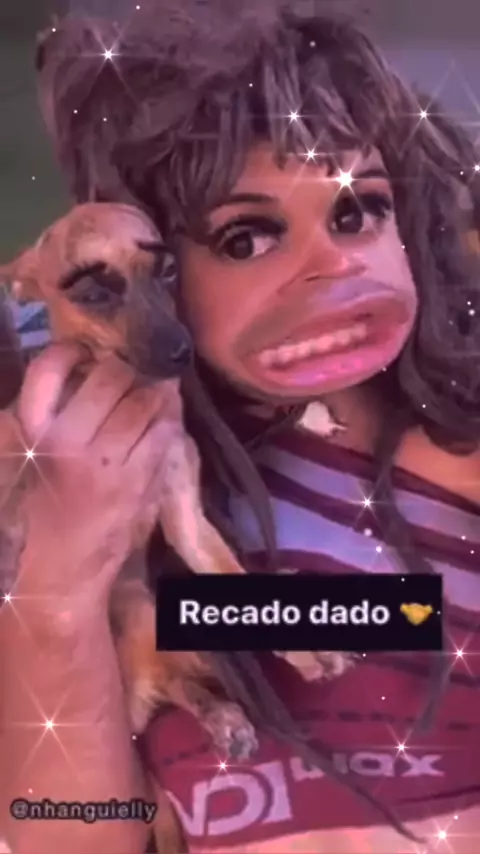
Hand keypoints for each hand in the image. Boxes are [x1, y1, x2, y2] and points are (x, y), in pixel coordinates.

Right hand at [15, 342, 180, 596]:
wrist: (59, 574)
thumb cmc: (41, 513)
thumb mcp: (30, 458)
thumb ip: (50, 416)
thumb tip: (85, 368)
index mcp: (32, 432)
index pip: (46, 371)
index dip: (69, 351)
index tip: (84, 350)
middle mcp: (65, 441)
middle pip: (108, 378)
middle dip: (125, 368)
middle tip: (133, 369)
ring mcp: (104, 462)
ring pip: (143, 402)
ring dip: (155, 390)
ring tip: (157, 388)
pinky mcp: (136, 483)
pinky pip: (162, 434)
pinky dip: (169, 420)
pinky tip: (167, 418)